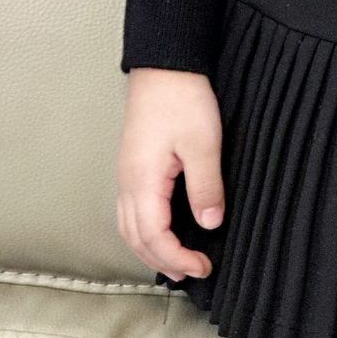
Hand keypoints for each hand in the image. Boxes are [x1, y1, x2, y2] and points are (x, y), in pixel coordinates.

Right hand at [116, 68, 224, 283]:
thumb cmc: (184, 99)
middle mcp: (127, 183)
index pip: (154, 237)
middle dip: (164, 262)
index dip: (178, 258)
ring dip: (150, 250)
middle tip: (193, 273)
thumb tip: (210, 225)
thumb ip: (206, 187)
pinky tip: (162, 230)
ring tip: (176, 262)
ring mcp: (126, 174)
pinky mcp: (132, 165)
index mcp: (143, 182)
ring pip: (129, 227)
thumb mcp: (203, 143)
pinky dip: (144, 231)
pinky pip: (130, 211)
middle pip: (136, 239)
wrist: (165, 64)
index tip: (204, 267)